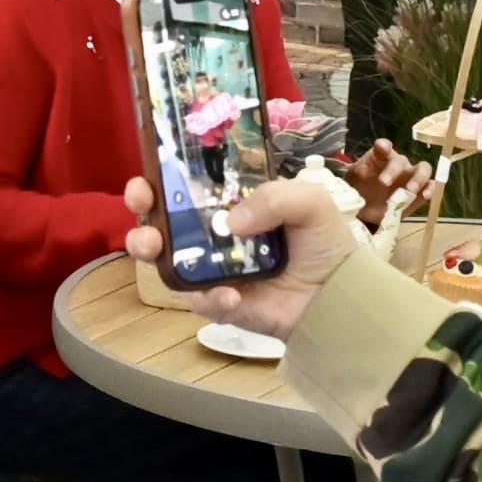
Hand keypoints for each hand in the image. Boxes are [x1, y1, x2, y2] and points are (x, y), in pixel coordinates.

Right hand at [121, 165, 360, 339]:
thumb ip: (273, 197)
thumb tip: (231, 221)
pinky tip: (231, 294)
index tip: (148, 178)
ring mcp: (213, 270)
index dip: (159, 179)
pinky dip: (210, 297)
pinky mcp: (220, 304)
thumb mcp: (309, 202)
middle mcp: (214, 235)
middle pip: (161, 221)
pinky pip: (200, 300)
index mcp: (231, 204)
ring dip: (151, 251)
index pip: (186, 187)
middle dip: (141, 212)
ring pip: (165, 261)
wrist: (340, 297)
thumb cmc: (324, 244)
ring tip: (154, 247)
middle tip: (143, 207)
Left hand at [342, 139, 432, 230]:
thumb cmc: (360, 189)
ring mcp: (411, 177)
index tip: (382, 149)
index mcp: (380, 157)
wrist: (367, 210)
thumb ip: (357, 172)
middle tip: (384, 183)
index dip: (384, 146)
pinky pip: (430, 186)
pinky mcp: (419, 192)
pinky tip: (425, 195)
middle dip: (394, 170)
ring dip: (418, 178)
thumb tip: (357, 170)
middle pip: (402, 160)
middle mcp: (397, 164)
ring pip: (423, 169)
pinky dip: (430, 189)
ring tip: (410, 190)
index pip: (384, 146)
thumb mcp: (354, 180)